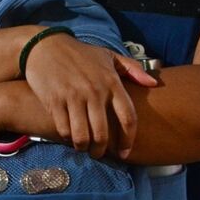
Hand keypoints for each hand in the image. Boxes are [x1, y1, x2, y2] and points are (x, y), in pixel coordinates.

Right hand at [23, 34, 157, 158]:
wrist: (46, 46)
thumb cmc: (80, 53)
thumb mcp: (108, 56)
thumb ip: (133, 68)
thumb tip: (154, 83)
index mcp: (112, 83)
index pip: (128, 118)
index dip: (128, 140)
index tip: (125, 153)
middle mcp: (95, 91)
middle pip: (102, 134)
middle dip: (100, 150)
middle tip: (98, 153)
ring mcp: (74, 97)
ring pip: (82, 136)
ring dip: (83, 147)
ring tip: (83, 147)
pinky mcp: (55, 101)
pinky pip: (64, 129)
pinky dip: (67, 137)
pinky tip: (69, 135)